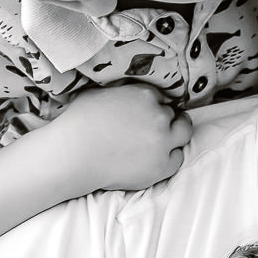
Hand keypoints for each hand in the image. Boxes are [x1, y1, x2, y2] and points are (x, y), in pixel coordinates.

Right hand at [41, 83, 192, 194]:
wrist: (73, 154)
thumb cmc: (79, 122)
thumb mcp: (100, 93)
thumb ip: (123, 92)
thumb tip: (128, 91)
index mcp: (145, 95)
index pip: (160, 97)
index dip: (154, 105)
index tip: (149, 112)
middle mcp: (158, 117)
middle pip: (172, 115)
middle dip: (165, 119)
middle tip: (157, 126)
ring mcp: (162, 142)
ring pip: (183, 133)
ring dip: (176, 133)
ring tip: (166, 138)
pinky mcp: (161, 166)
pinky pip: (177, 159)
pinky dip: (171, 156)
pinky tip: (160, 156)